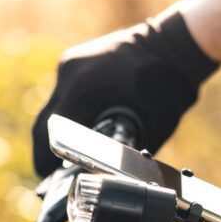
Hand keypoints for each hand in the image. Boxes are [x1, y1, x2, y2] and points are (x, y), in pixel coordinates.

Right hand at [31, 11, 217, 176]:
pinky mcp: (76, 59)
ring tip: (69, 150)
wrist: (175, 45)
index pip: (48, 134)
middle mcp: (70, 73)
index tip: (47, 177)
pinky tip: (82, 124)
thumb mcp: (150, 127)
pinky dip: (69, 111)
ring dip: (57, 129)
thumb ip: (124, 150)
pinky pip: (64, 92)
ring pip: (52, 106)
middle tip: (53, 170)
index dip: (45, 160)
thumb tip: (111, 174)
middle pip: (45, 122)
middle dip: (46, 148)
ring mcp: (71, 63)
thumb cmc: (168, 86)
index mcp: (83, 90)